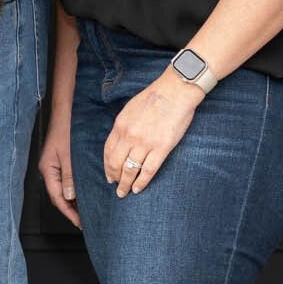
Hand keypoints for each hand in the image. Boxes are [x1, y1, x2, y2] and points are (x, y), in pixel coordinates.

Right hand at [38, 118, 81, 228]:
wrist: (66, 112)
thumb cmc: (66, 130)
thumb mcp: (68, 155)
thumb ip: (69, 176)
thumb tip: (70, 197)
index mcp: (48, 170)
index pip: (57, 197)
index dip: (68, 212)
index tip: (79, 223)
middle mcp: (49, 170)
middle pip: (59, 196)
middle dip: (71, 210)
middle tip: (85, 222)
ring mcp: (54, 166)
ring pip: (63, 189)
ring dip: (73, 201)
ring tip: (86, 212)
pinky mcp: (61, 161)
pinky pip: (66, 180)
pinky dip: (74, 190)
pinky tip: (83, 193)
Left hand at [102, 76, 198, 196]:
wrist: (175, 91)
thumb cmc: (155, 97)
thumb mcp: (131, 109)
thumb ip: (124, 125)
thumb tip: (120, 141)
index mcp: (121, 125)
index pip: (108, 151)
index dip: (107, 166)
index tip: (108, 175)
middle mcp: (130, 136)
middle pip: (116, 163)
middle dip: (114, 178)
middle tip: (115, 187)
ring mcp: (145, 143)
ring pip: (130, 170)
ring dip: (125, 184)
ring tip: (124, 192)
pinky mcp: (161, 148)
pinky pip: (148, 171)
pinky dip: (141, 182)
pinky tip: (137, 189)